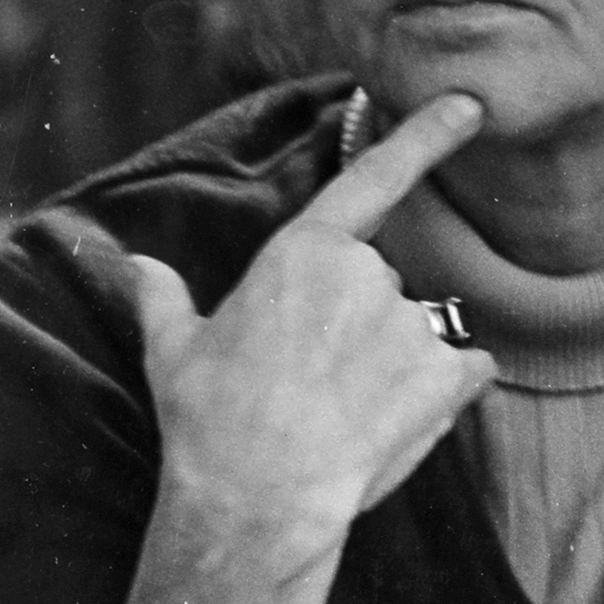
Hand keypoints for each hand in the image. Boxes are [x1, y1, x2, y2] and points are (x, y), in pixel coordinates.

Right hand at [116, 90, 496, 603]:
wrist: (255, 499)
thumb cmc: (209, 422)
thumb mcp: (173, 352)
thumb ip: (163, 299)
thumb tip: (133, 265)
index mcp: (304, 253)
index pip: (375, 178)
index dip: (425, 135)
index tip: (470, 105)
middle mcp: (367, 275)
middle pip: (383, 290)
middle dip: (361, 332)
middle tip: (315, 387)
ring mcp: (412, 323)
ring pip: (421, 335)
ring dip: (399, 368)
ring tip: (348, 417)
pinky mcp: (446, 374)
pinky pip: (468, 372)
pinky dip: (447, 396)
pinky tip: (397, 426)